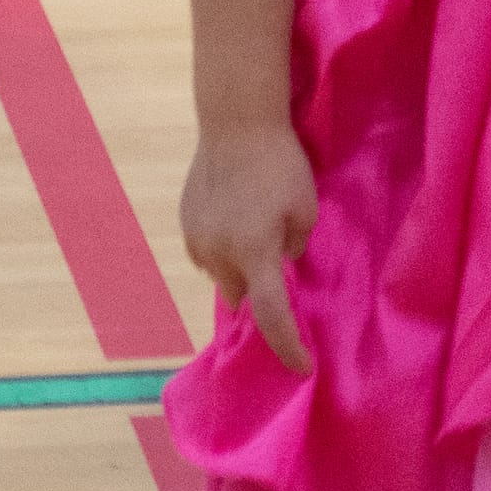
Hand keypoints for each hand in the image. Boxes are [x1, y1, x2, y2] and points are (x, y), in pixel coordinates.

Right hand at [181, 125, 316, 372]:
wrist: (236, 122)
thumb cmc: (280, 164)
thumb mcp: (304, 210)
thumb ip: (294, 248)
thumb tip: (280, 264)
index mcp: (254, 253)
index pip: (270, 315)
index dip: (286, 346)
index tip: (302, 367)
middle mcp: (219, 253)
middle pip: (239, 299)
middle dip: (258, 300)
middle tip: (279, 283)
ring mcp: (196, 238)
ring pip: (221, 276)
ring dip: (239, 270)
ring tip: (256, 236)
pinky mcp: (185, 222)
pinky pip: (207, 252)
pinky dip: (223, 249)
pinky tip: (236, 220)